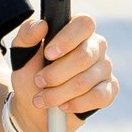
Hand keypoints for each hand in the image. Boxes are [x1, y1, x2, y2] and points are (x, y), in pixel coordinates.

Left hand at [10, 10, 115, 131]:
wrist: (35, 108)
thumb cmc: (31, 75)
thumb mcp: (22, 54)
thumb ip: (27, 35)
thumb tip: (41, 25)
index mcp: (76, 30)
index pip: (84, 23)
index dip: (67, 39)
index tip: (48, 54)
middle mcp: (95, 46)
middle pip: (84, 56)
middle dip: (56, 74)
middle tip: (39, 81)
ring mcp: (104, 68)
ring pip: (87, 80)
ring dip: (60, 93)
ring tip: (44, 98)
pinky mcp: (109, 90)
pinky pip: (100, 96)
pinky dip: (77, 104)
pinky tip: (64, 106)